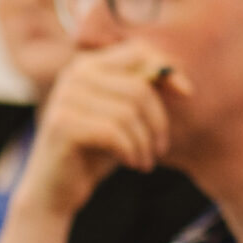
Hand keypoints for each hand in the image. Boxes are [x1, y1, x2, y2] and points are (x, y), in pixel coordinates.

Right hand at [16, 43, 181, 217]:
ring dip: (145, 143)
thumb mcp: (125, 119)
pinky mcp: (63, 123)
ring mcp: (66, 97)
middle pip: (139, 88)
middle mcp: (74, 74)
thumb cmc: (96, 153)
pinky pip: (114, 132)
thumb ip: (144, 96)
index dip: (166, 71)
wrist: (56, 190)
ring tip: (145, 161)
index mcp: (89, 65)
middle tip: (159, 148)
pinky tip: (133, 164)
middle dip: (158, 122)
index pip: (138, 51)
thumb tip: (183, 84)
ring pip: (129, 113)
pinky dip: (131, 151)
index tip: (186, 94)